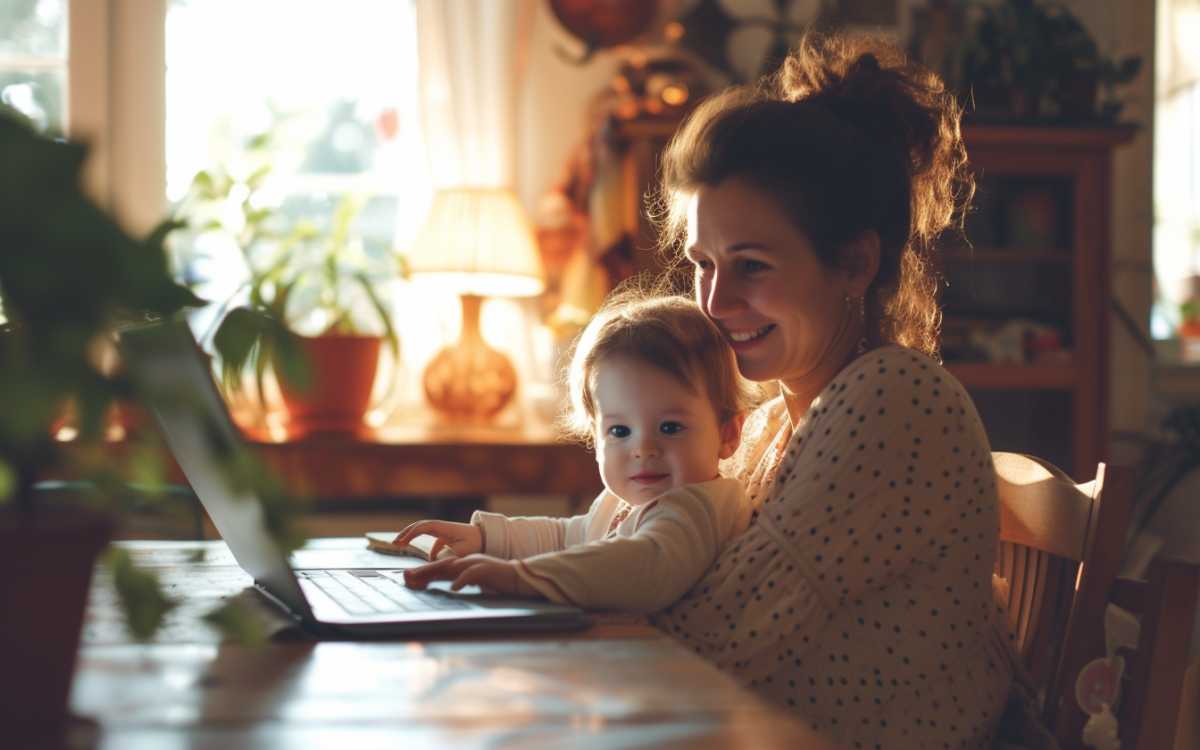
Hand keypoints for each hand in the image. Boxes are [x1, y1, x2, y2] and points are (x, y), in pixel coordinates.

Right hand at [393, 520, 482, 558]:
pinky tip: (430, 561)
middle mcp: (443, 528)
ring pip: (425, 534)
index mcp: (445, 528)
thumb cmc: (477, 545)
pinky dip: (430, 551)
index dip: (410, 534)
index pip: (423, 527)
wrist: (489, 540)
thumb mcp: (462, 553)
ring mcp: (445, 533)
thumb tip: (432, 561)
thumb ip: (446, 557)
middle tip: (395, 543)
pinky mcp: (449, 540)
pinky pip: (435, 544)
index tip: (400, 542)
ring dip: (414, 538)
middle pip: (420, 526)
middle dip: (406, 533)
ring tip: (402, 546)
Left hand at [402, 554, 539, 597]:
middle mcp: (466, 561)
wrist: (518, 576)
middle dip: (421, 572)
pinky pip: (472, 575)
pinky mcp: (486, 569)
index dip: (423, 573)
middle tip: (405, 577)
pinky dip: (462, 580)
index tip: (407, 579)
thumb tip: (449, 585)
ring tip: (420, 579)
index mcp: (463, 563)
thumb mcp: (475, 579)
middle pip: (440, 565)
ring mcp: (476, 563)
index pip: (440, 567)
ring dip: (434, 573)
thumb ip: (462, 580)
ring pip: (451, 567)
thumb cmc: (497, 580)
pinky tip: (454, 588)